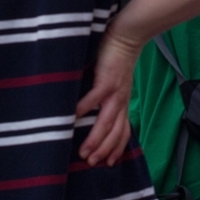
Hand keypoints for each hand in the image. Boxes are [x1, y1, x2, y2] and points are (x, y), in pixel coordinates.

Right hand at [75, 25, 140, 166]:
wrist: (127, 37)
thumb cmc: (116, 58)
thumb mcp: (116, 83)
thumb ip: (107, 97)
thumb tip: (93, 111)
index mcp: (122, 102)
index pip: (123, 131)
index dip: (117, 148)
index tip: (109, 163)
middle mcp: (120, 100)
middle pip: (115, 132)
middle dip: (104, 150)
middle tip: (91, 163)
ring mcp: (114, 91)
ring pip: (106, 122)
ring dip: (96, 139)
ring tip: (84, 152)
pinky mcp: (106, 79)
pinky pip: (94, 98)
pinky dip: (84, 109)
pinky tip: (73, 118)